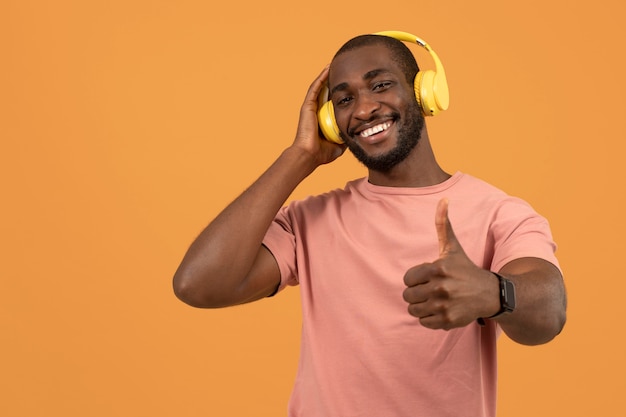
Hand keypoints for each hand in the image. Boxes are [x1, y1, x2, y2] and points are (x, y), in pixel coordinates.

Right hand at [292, 66, 345, 164]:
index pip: (332, 102)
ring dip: (327, 75)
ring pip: (320, 87)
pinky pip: (315, 88)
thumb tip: (356, 136)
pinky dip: (321, 78)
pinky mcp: (307, 106)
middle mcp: (316, 111)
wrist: (309, 155)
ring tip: (335, 64)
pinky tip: (327, 68)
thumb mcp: (339, 144)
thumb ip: (346, 138)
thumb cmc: (322, 153)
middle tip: (343, 70)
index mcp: (323, 119)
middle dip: (334, 81)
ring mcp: (311, 108)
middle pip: (326, 92)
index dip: (340, 93)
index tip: (349, 85)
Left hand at [402, 199, 499, 329]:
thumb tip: (443, 200)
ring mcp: (444, 305)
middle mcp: (441, 287)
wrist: (490, 293)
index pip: (407, 279)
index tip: (428, 277)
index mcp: (438, 268)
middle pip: (408, 296)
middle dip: (418, 293)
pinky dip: (430, 318)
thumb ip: (443, 224)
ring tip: (436, 300)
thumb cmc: (465, 269)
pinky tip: (442, 310)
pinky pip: (424, 322)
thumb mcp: (453, 247)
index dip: (415, 279)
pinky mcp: (448, 320)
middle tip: (432, 290)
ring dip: (422, 306)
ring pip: (414, 310)